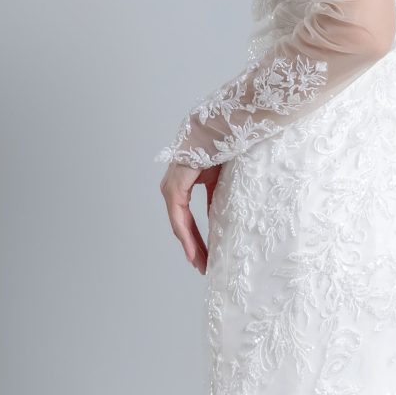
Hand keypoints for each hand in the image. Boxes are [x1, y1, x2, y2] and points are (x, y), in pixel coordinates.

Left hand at [160, 158, 218, 272]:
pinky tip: (192, 251)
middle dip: (194, 248)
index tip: (206, 258)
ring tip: (201, 265)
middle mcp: (173, 186)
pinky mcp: (176, 185)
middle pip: (182, 225)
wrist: (223, 126)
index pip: (187, 219)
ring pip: (179, 224)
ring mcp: (172, 185)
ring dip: (190, 246)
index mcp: (183, 183)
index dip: (197, 240)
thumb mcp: (220, 181)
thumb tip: (218, 222)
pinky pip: (179, 215)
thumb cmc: (223, 147)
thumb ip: (215, 200)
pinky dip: (185, 235)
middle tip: (204, 268)